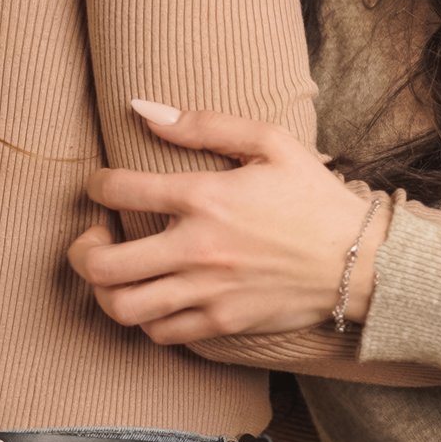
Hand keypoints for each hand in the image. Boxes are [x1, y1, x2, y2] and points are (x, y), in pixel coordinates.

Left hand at [66, 100, 392, 345]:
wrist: (359, 261)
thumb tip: (142, 109)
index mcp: (207, 196)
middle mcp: (198, 249)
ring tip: (113, 273)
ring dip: (104, 289)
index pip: (121, 190)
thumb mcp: (270, 143)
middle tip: (91, 238)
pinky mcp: (221, 324)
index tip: (102, 184)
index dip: (97, 184)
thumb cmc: (314, 197)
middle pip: (105, 264)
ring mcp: (208, 292)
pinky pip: (159, 332)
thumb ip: (203, 124)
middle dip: (81, 250)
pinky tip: (152, 297)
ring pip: (123, 306)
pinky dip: (144, 317)